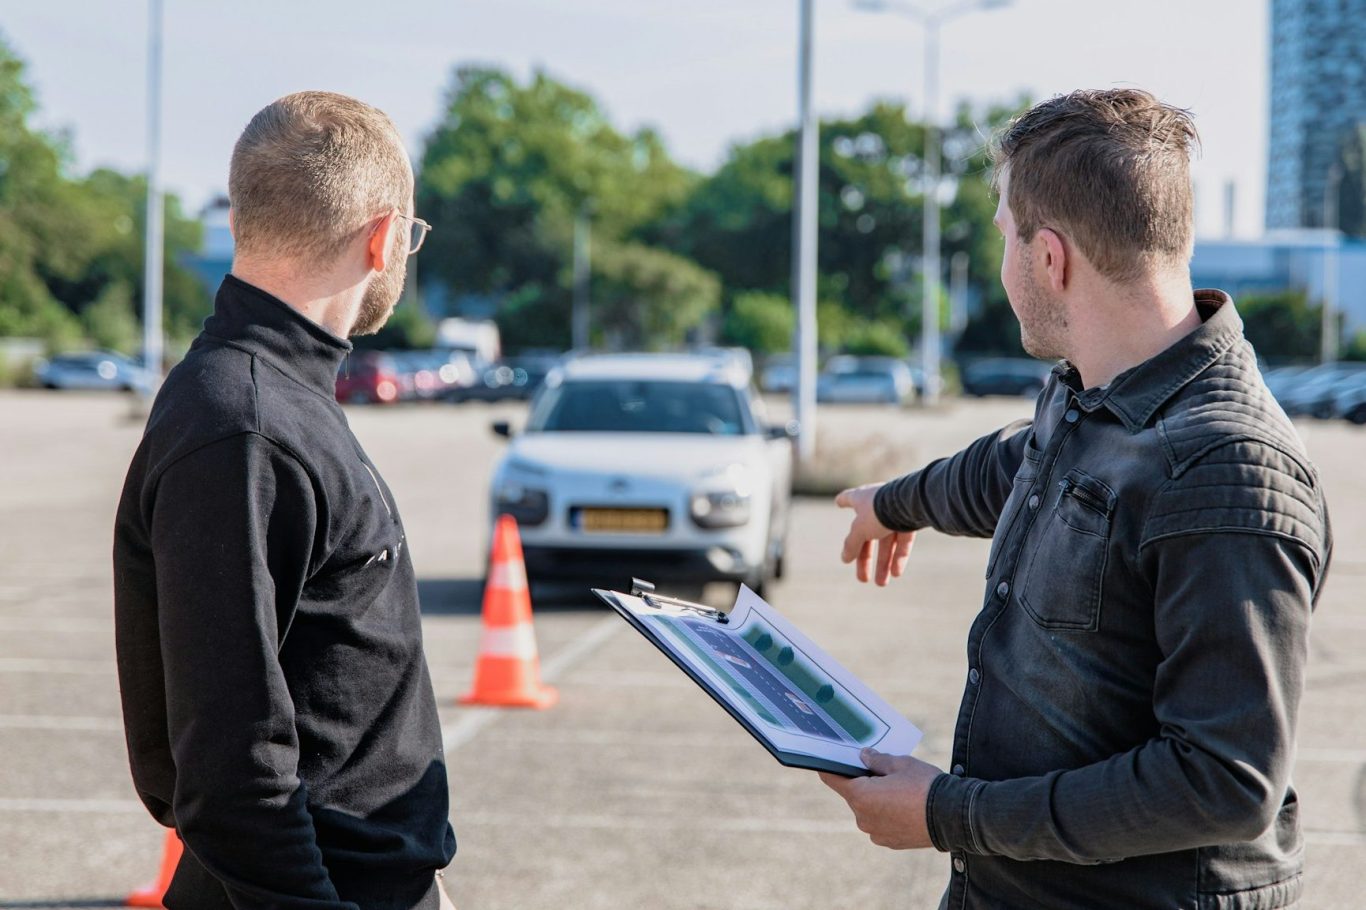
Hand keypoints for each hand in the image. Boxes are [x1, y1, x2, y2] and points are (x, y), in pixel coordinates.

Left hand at [819, 748, 941, 849]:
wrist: (954, 817)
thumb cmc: (925, 786)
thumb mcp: (901, 763)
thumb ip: (877, 759)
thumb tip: (864, 756)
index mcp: (860, 796)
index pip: (833, 779)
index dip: (830, 767)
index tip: (829, 759)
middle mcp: (862, 818)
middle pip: (854, 794)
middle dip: (864, 782)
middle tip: (883, 771)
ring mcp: (876, 833)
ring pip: (868, 810)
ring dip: (877, 800)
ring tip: (900, 790)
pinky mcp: (890, 842)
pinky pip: (881, 823)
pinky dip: (888, 814)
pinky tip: (905, 806)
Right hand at [835, 484, 914, 585]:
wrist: (911, 504)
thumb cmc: (879, 511)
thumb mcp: (859, 530)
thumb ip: (852, 544)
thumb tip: (844, 558)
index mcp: (862, 500)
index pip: (849, 499)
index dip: (843, 501)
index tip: (838, 503)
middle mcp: (878, 505)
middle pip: (868, 535)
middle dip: (865, 559)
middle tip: (862, 579)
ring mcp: (895, 513)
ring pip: (887, 543)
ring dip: (884, 564)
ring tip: (881, 584)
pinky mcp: (911, 521)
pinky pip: (903, 542)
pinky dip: (899, 557)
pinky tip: (896, 573)